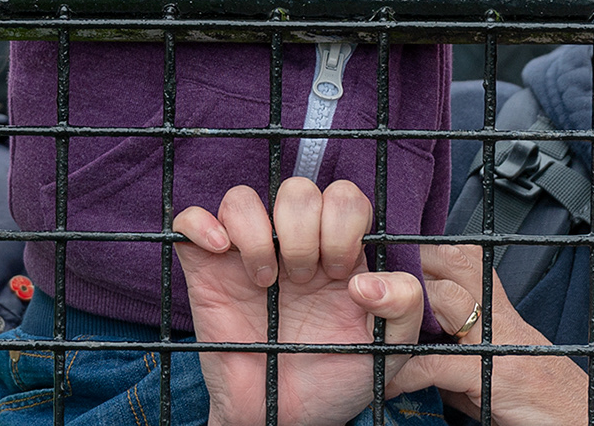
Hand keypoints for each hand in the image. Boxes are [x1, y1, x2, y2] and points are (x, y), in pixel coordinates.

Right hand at [176, 179, 422, 425]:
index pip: (344, 197)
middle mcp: (291, 244)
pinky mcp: (206, 271)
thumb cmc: (336, 379)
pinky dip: (200, 223)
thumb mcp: (391, 350)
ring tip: (267, 279)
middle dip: (304, 230)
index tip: (340, 275)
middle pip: (296, 190)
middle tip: (305, 279)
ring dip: (256, 231)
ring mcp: (245, 254)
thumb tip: (368, 279)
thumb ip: (405, 307)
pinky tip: (220, 250)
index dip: (343, 224)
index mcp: (337, 251)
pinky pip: (189, 221)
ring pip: (242, 197)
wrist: (285, 420)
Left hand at [359, 246, 593, 425]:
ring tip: (359, 320)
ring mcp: (500, 334)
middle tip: (348, 284)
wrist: (579, 417)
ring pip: (436, 301)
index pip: (436, 253)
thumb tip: (386, 309)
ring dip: (393, 313)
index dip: (396, 256)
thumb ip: (440, 327)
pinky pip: (439, 362)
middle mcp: (495, 302)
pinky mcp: (499, 371)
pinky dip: (406, 371)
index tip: (358, 264)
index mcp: (488, 290)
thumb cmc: (521, 387)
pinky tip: (385, 382)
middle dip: (390, 273)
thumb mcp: (478, 347)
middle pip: (434, 264)